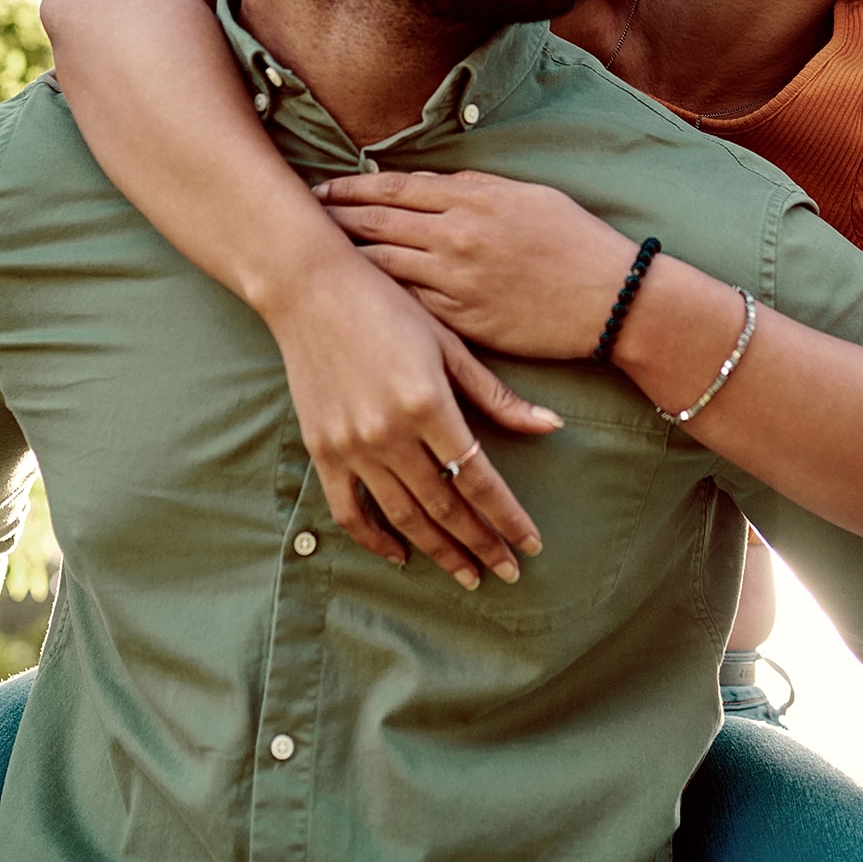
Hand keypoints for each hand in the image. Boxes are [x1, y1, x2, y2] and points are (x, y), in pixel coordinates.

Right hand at [261, 242, 563, 587]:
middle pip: (445, 506)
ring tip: (467, 573)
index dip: (507, 517)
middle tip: (507, 571)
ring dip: (439, 550)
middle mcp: (389, 433)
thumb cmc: (389, 307)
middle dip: (481, 543)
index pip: (479, 478)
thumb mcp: (450, 344)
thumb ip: (496, 395)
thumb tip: (551, 427)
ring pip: (404, 516)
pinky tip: (402, 555)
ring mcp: (351, 446)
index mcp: (428, 404)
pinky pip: (350, 511)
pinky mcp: (322, 450)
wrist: (311, 290)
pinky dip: (375, 539)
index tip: (530, 546)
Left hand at [312, 170, 637, 359]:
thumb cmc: (575, 242)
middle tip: (301, 217)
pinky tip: (356, 297)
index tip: (324, 188)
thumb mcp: (528, 196)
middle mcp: (457, 237)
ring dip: (345, 259)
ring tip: (314, 257)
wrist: (610, 298)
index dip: (353, 188)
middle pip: (377, 223)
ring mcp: (456, 281)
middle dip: (335, 218)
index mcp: (473, 199)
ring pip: (383, 265)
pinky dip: (378, 297)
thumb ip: (475, 188)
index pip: (395, 188)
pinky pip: (408, 305)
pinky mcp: (462, 321)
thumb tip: (430, 185)